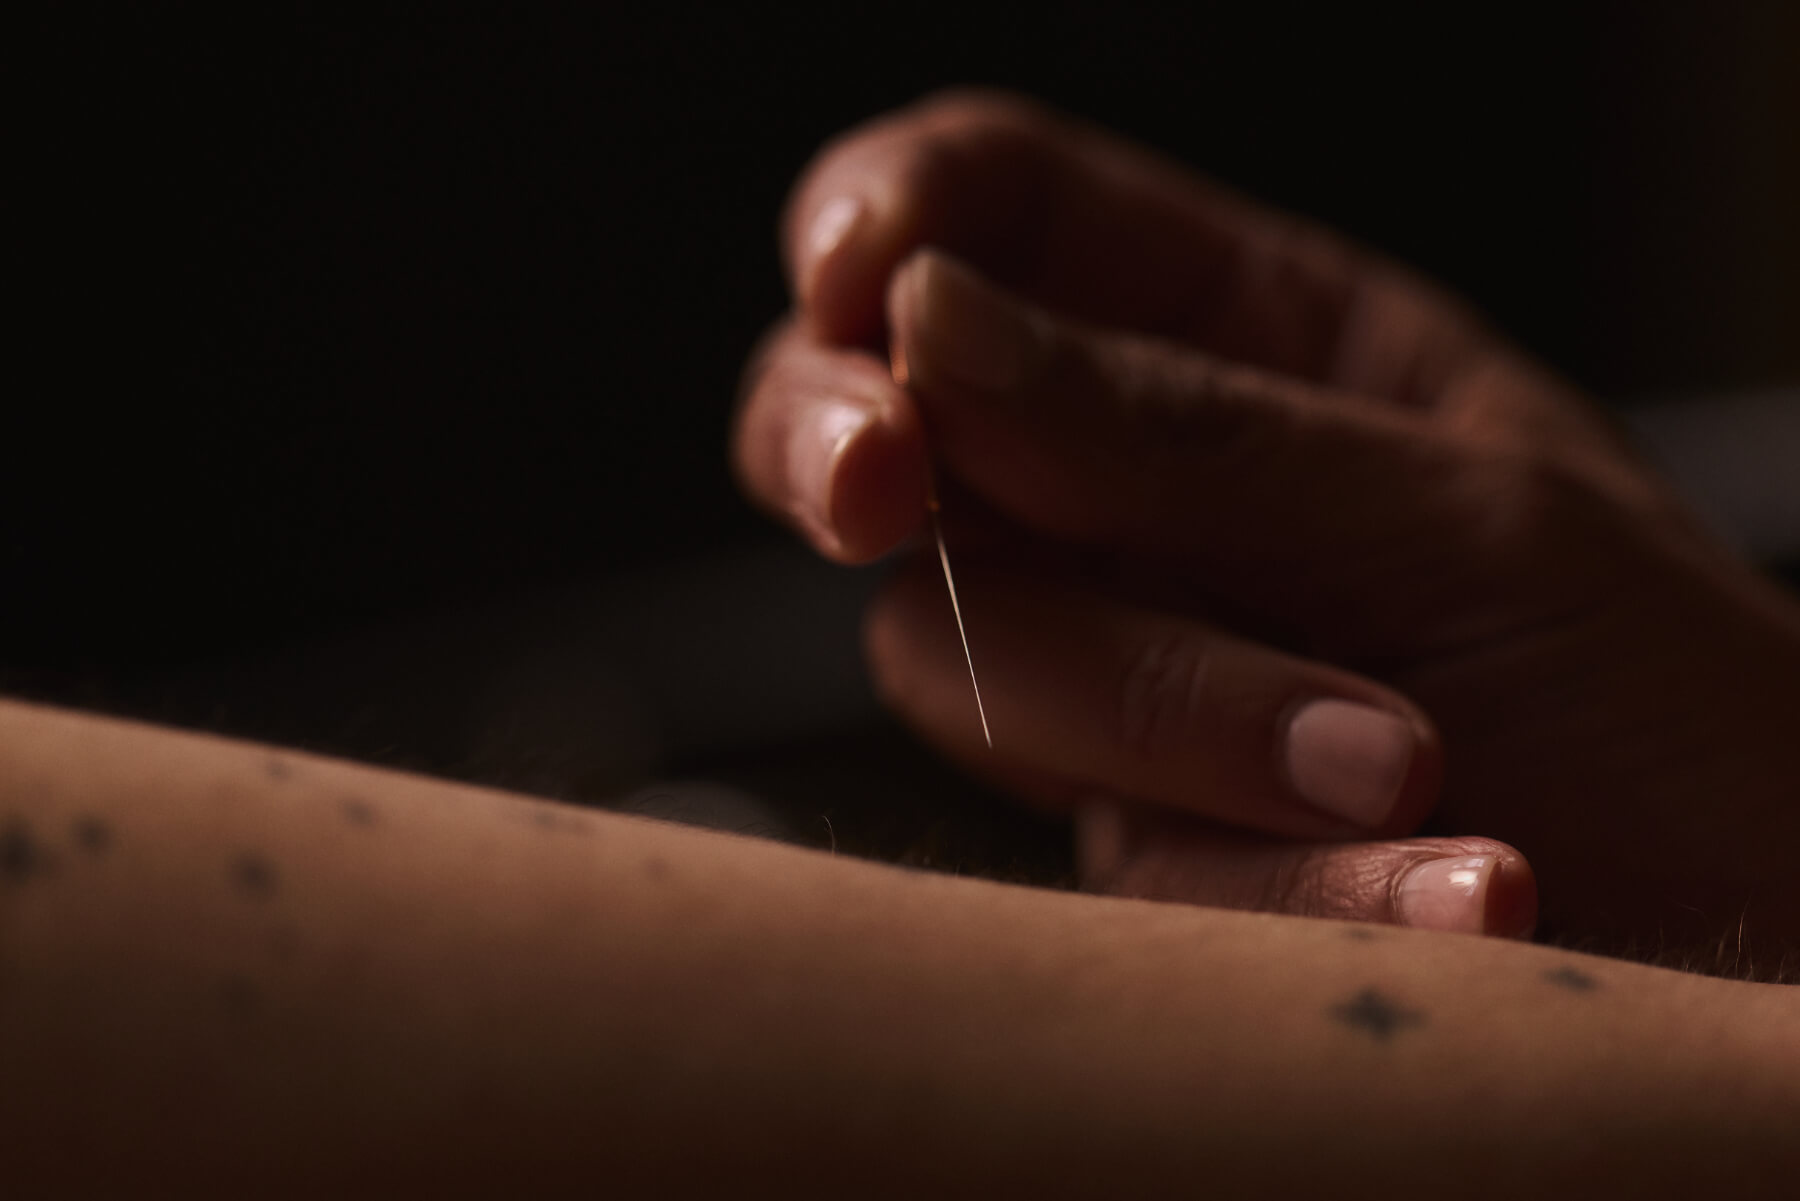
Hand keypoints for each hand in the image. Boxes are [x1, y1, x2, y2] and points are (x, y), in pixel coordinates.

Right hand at [734, 92, 1799, 967]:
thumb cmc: (1676, 692)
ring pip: (971, 655)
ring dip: (1182, 708)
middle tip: (872, 486)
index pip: (1001, 215)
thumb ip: (1180, 428)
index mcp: (1244, 343)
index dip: (890, 216)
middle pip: (892, 428)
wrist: (1773, 935)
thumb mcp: (1467, 516)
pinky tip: (1463, 890)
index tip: (858, 286)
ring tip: (1408, 757)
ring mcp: (1130, 672)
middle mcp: (1153, 498)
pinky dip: (1280, 880)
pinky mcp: (1144, 845)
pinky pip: (1109, 857)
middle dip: (841, 440)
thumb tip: (922, 323)